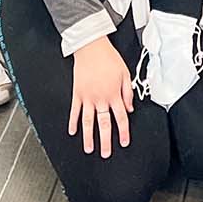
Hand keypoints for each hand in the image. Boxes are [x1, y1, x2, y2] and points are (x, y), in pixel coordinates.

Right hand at [69, 35, 132, 156]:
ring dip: (88, 136)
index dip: (124, 131)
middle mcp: (101, 98)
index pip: (121, 117)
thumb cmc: (109, 59)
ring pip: (88, 121)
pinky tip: (72, 131)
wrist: (91, 47)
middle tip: (106, 154)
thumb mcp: (125, 73)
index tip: (124, 142)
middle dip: (106, 141)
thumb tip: (130, 108)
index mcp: (114, 94)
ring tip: (89, 149)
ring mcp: (87, 97)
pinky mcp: (77, 93)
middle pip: (104, 124)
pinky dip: (73, 122)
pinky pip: (74, 111)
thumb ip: (128, 92)